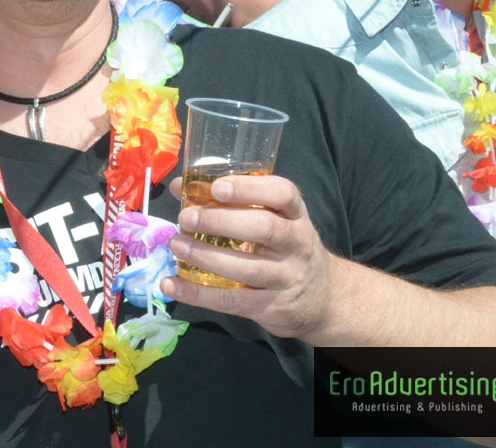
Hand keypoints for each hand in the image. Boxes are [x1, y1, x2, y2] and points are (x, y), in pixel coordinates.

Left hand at [162, 173, 334, 340]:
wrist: (324, 299)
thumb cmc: (287, 249)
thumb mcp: (275, 220)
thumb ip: (233, 202)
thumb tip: (180, 186)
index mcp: (296, 215)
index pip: (283, 194)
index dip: (249, 188)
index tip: (216, 187)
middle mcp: (297, 244)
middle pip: (264, 228)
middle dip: (221, 221)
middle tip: (186, 218)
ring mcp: (287, 278)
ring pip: (248, 268)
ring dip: (206, 256)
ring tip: (177, 245)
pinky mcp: (272, 308)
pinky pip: (232, 302)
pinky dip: (197, 294)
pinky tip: (172, 285)